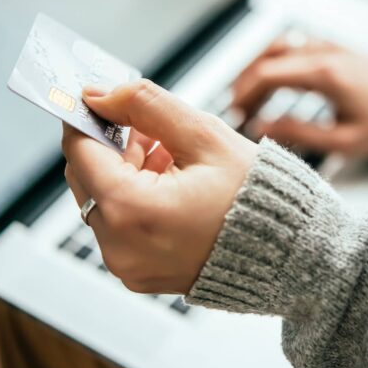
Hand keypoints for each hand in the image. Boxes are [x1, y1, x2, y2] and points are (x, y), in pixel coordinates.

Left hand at [61, 79, 258, 293]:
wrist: (288, 252)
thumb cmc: (257, 199)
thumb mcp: (204, 136)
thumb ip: (145, 105)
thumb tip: (100, 94)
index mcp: (131, 212)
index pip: (80, 150)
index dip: (86, 117)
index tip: (98, 99)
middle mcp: (119, 247)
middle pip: (86, 176)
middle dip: (113, 145)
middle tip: (151, 130)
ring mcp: (127, 266)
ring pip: (102, 200)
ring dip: (126, 172)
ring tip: (173, 161)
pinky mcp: (137, 273)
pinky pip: (119, 226)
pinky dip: (135, 200)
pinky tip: (172, 186)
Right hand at [232, 37, 367, 154]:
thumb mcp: (344, 140)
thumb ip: (300, 133)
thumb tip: (261, 127)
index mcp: (324, 74)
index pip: (267, 74)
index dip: (244, 94)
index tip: (235, 115)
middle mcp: (322, 52)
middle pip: (266, 57)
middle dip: (244, 83)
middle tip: (235, 110)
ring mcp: (325, 45)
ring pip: (275, 46)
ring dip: (255, 69)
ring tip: (246, 97)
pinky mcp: (329, 47)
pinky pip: (290, 45)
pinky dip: (272, 61)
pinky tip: (267, 82)